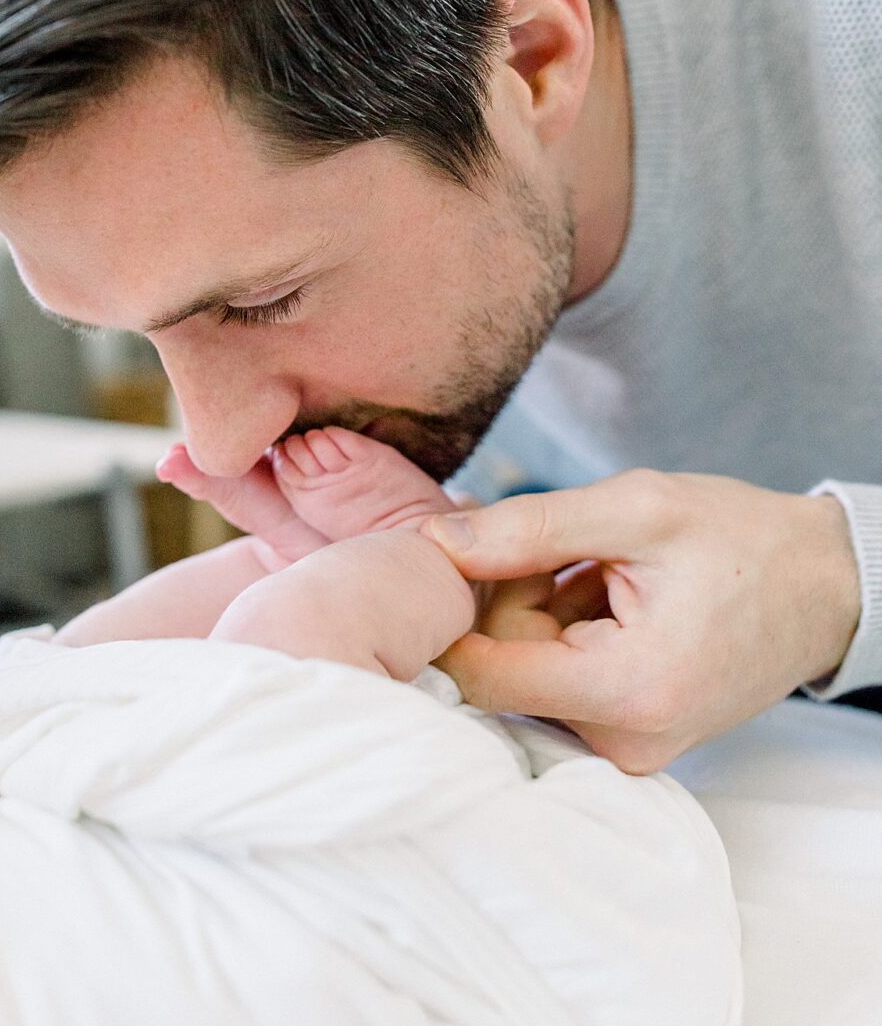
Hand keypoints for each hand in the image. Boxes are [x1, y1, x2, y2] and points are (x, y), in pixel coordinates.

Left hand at [423, 470, 861, 772]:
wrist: (823, 587)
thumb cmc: (742, 541)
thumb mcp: (636, 509)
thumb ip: (529, 528)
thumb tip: (435, 543)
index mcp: (628, 692)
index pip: (481, 676)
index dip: (453, 609)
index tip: (461, 555)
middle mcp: (624, 742)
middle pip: (502, 667)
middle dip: (512, 594)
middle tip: (567, 546)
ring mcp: (627, 748)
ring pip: (525, 669)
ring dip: (539, 607)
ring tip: (599, 568)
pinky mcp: (628, 738)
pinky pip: (556, 680)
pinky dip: (563, 628)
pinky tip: (603, 593)